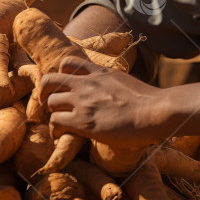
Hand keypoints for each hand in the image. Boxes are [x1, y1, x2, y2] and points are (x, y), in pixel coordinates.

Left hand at [39, 56, 168, 148]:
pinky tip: (61, 136)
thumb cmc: (148, 101)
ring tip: (59, 123)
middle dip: (44, 92)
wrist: (155, 111)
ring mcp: (83, 101)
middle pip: (49, 80)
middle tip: (49, 104)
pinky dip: (55, 130)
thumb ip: (112, 83)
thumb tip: (112, 93)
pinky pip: (55, 122)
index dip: (60, 75)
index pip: (67, 63)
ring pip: (50, 102)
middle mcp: (87, 83)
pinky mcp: (83, 122)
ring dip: (51, 113)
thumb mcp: (126, 82)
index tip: (63, 86)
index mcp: (99, 72)